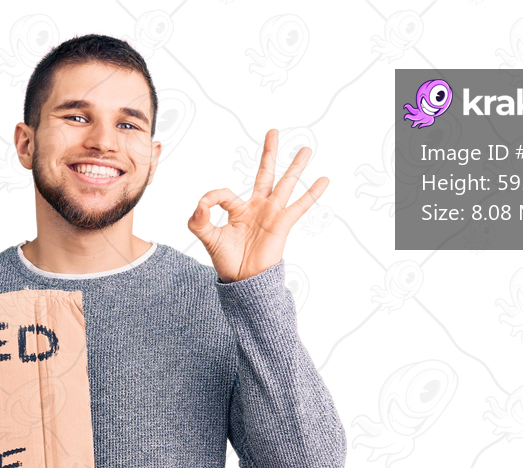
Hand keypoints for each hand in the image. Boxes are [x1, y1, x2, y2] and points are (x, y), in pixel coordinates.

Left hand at [188, 128, 327, 282]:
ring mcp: (271, 213)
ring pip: (285, 183)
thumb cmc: (227, 260)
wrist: (243, 280)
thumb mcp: (207, 237)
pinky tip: (324, 179)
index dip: (211, 198)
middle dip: (268, 153)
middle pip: (264, 173)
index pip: (223, 194)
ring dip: (295, 166)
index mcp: (237, 209)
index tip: (203, 206)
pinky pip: (300, 205)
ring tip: (306, 148)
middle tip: (273, 131)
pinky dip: (312, 193)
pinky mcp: (282, 223)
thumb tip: (200, 203)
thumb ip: (198, 220)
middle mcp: (257, 207)